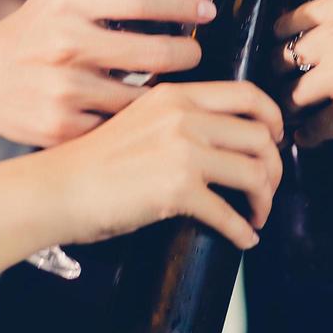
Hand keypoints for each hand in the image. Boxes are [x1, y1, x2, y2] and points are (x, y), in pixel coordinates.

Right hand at [0, 0, 217, 145]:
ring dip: (162, 90)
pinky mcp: (63, 128)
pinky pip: (119, 125)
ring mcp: (64, 90)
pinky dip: (132, 119)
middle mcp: (65, 45)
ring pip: (141, 95)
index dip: (181, 4)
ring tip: (169, 81)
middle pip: (153, 53)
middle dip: (186, 54)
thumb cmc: (30, 31)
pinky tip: (137, 111)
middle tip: (194, 53)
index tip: (206, 10)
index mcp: (68, 4)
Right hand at [38, 81, 284, 248]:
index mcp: (176, 95)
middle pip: (260, 137)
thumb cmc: (92, 161)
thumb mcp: (139, 119)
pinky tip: (244, 239)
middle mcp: (184, 118)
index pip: (247, 94)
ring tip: (257, 214)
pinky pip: (229, 214)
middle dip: (274, 167)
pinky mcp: (177, 191)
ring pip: (254, 173)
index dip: (273, 118)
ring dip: (265, 199)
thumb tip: (219, 140)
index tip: (276, 139)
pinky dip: (243, 230)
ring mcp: (182, 152)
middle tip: (268, 187)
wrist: (57, 188)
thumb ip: (177, 118)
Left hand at [274, 0, 332, 144]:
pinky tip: (309, 136)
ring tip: (292, 114)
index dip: (280, 40)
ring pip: (293, 95)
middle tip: (284, 86)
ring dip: (292, 107)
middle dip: (281, 75)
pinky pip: (314, 127)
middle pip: (283, 59)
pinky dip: (309, 135)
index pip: (289, 22)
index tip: (279, 53)